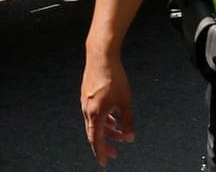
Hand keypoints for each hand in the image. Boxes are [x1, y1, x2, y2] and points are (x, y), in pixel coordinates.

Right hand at [80, 48, 135, 165]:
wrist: (101, 55)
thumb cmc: (113, 77)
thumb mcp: (125, 101)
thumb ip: (128, 121)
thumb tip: (130, 137)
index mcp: (95, 113)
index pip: (96, 139)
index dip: (101, 152)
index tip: (104, 162)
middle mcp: (87, 109)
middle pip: (95, 132)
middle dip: (105, 144)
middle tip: (115, 153)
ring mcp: (85, 101)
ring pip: (95, 121)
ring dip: (107, 130)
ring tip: (119, 132)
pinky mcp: (87, 93)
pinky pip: (94, 112)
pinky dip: (103, 118)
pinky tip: (113, 116)